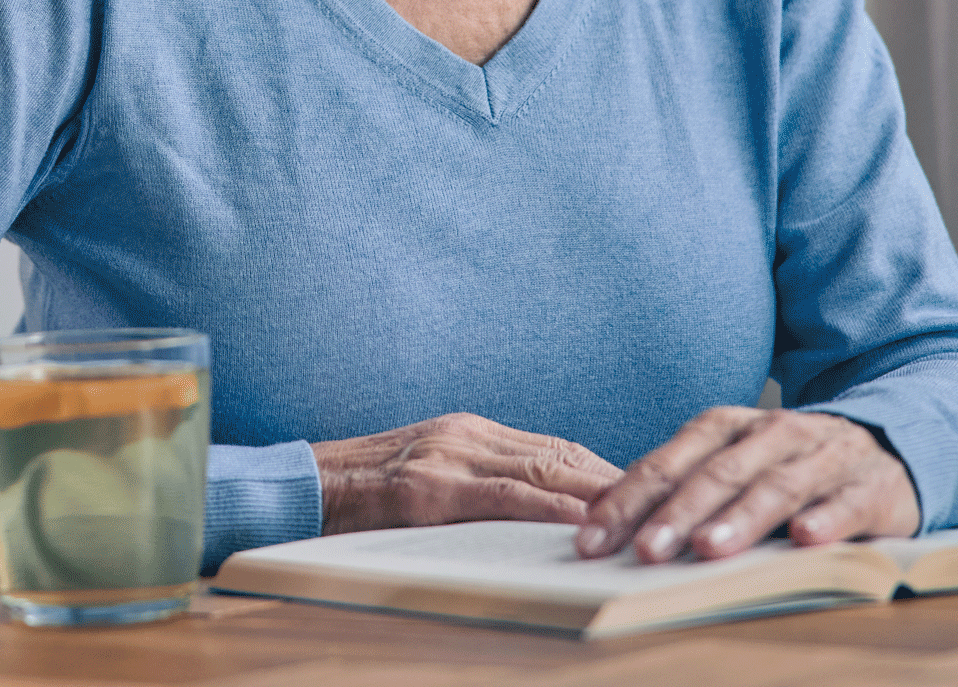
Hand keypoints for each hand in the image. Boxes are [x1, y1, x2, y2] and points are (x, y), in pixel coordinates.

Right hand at [312, 412, 625, 534]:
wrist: (297, 487)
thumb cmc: (359, 495)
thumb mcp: (423, 476)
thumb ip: (472, 482)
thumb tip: (527, 510)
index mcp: (466, 432)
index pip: (552, 447)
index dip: (599, 469)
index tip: (642, 489)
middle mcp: (464, 436)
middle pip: (559, 454)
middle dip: (611, 480)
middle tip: (661, 502)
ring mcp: (447, 458)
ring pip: (541, 470)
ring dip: (594, 494)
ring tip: (639, 516)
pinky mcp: (429, 490)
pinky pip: (503, 498)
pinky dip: (549, 509)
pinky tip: (580, 524)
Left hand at [575, 407, 919, 562]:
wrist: (891, 442)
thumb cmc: (792, 462)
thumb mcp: (734, 462)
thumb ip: (682, 485)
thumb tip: (606, 519)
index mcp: (728, 428)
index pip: (668, 462)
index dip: (628, 499)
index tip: (592, 539)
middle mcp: (772, 434)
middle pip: (716, 473)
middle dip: (676, 512)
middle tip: (644, 549)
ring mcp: (822, 457)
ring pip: (776, 485)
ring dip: (740, 517)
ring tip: (708, 547)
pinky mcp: (870, 486)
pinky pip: (846, 502)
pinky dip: (826, 518)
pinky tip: (805, 538)